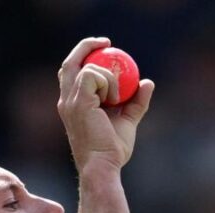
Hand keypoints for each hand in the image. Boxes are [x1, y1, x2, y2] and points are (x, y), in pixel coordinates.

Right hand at [57, 37, 154, 169]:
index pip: (73, 73)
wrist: (103, 166)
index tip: (106, 49)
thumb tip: (148, 83)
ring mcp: (69, 101)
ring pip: (87, 68)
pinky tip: (113, 101)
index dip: (86, 57)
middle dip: (86, 46)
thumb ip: (136, 103)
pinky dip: (108, 82)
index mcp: (73, 104)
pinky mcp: (78, 102)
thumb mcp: (127, 122)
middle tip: (107, 43)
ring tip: (116, 100)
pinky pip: (93, 75)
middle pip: (70, 62)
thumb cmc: (112, 151)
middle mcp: (66, 100)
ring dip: (109, 77)